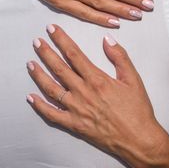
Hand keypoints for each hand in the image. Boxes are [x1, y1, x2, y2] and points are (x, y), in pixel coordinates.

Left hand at [26, 25, 168, 167]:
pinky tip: (31, 97)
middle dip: (46, 53)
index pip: (74, 54)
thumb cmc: (137, 110)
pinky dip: (39, 106)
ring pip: (51, 89)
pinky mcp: (74, 125)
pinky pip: (52, 114)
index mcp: (97, 79)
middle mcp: (83, 92)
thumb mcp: (133, 79)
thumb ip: (119, 57)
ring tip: (30, 63)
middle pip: (59, 68)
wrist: (138, 139)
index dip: (61, 40)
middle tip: (37, 42)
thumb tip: (106, 40)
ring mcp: (76, 109)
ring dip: (39, 75)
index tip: (52, 30)